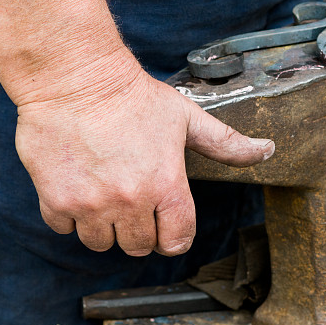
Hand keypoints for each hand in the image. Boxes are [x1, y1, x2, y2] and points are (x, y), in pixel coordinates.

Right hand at [14, 50, 273, 256]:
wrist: (76, 78)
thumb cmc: (134, 96)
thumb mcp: (188, 118)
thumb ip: (227, 143)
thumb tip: (268, 149)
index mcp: (167, 185)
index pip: (177, 240)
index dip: (174, 236)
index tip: (166, 225)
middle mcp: (131, 200)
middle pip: (138, 246)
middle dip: (140, 231)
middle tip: (133, 203)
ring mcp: (92, 203)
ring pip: (101, 243)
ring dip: (104, 227)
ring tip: (105, 196)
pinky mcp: (57, 199)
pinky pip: (64, 229)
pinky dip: (69, 216)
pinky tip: (77, 187)